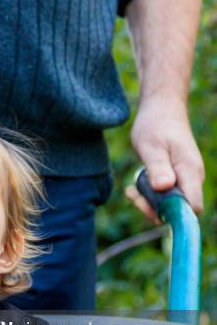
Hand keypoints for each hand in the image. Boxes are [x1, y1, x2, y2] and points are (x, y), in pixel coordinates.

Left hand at [126, 95, 203, 223]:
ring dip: (149, 202)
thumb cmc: (156, 125)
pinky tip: (134, 187)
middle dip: (154, 209)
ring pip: (170, 205)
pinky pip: (164, 196)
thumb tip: (164, 188)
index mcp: (190, 171)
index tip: (149, 206)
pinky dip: (149, 196)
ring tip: (131, 189)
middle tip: (133, 194)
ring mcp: (184, 179)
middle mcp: (192, 178)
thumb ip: (157, 167)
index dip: (174, 215)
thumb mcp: (151, 146)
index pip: (192, 207)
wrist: (161, 109)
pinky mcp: (175, 179)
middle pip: (179, 210)